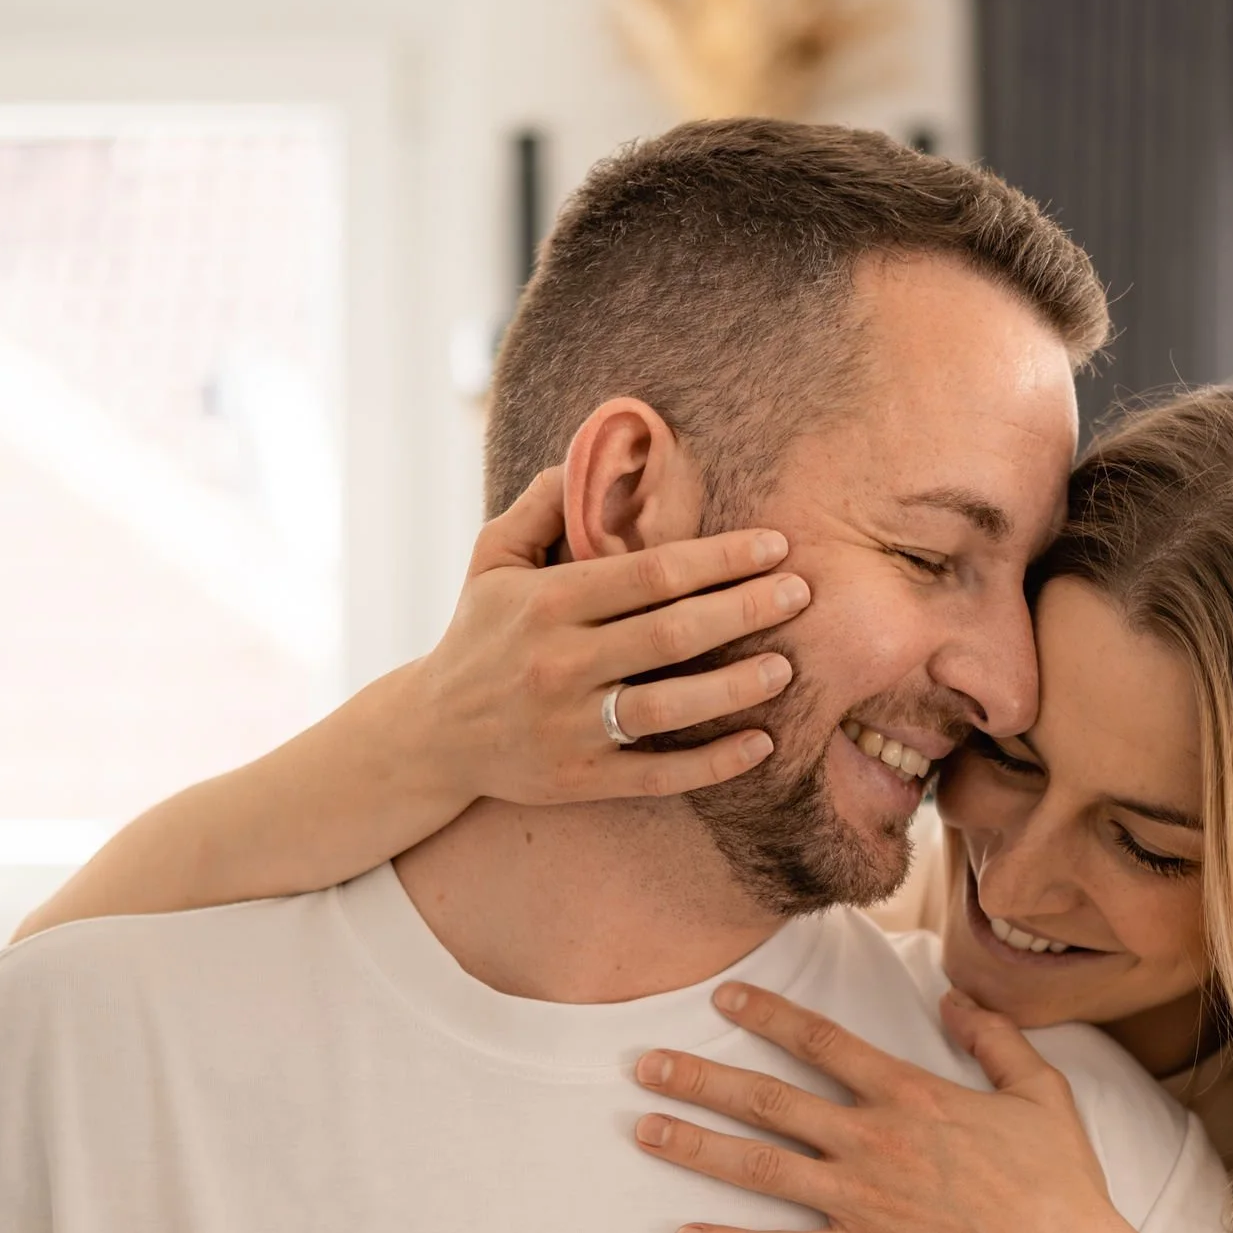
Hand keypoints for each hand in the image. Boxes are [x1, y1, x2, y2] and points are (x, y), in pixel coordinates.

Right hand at [412, 470, 810, 803]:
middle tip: (801, 593)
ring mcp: (570, 726)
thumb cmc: (477, 635)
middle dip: (744, 610)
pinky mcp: (580, 779)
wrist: (432, 734)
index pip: (650, 573)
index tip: (774, 545)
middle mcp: (559, 663)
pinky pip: (659, 773)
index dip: (719, 558)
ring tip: (785, 666)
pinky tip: (761, 743)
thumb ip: (541, 505)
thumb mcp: (492, 560)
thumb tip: (593, 453)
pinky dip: (713, 762)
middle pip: (671, 634)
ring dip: (736, 687)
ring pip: (669, 706)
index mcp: (548, 603)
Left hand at [630, 978, 1129, 1232]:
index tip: (722, 997)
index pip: (823, 1042)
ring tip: (643, 1131)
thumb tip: (952, 999)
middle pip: (769, 1101)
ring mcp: (862, 1201)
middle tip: (644, 1064)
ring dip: (697, 1148)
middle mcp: (873, 1142)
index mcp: (911, 1097)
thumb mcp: (1042, 1092)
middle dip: (701, 1078)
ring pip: (760, 1168)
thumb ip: (994, 1039)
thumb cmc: (1060, 1183)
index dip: (768, 1015)